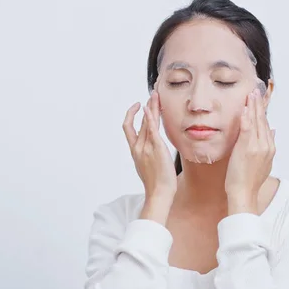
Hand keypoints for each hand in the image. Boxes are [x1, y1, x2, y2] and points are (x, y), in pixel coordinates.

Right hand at [122, 90, 176, 223]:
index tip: (138, 106)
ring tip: (155, 96)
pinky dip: (150, 118)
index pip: (128, 128)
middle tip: (152, 95)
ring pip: (146, 122)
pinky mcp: (156, 149)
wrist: (159, 193)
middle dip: (146, 106)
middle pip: (139, 121)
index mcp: (135, 150)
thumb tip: (153, 147)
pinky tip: (150, 109)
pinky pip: (151, 130)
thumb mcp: (148, 165)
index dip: (131, 115)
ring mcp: (146, 147)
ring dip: (151, 107)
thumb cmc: (156, 182)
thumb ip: (148, 153)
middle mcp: (138, 147)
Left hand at [224, 87, 276, 213]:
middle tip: (256, 90)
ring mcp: (257, 147)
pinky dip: (246, 118)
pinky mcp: (246, 149)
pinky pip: (247, 130)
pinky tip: (245, 108)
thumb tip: (272, 130)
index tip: (260, 99)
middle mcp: (265, 145)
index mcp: (269, 147)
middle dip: (259, 104)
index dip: (262, 111)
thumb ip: (268, 145)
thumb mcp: (265, 162)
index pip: (266, 124)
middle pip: (262, 120)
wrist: (244, 193)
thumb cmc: (250, 180)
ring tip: (251, 94)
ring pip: (256, 122)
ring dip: (253, 106)